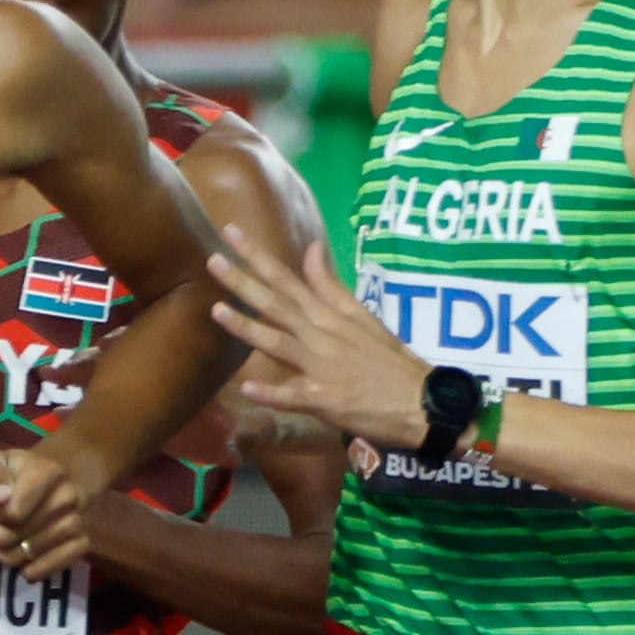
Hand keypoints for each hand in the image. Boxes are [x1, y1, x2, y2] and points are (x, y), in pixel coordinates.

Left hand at [0, 444, 95, 579]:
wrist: (30, 487)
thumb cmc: (5, 477)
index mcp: (46, 470)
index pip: (20, 505)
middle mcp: (69, 493)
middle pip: (31, 527)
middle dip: (5, 535)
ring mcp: (77, 517)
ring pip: (48, 545)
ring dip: (21, 555)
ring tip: (8, 550)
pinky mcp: (82, 540)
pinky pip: (69, 558)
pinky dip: (44, 568)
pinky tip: (27, 569)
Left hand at [210, 240, 431, 451]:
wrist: (421, 402)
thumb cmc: (390, 361)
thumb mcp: (363, 317)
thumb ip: (331, 286)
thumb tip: (311, 248)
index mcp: (330, 316)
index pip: (287, 280)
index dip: (257, 257)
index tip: (230, 233)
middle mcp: (322, 336)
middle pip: (277, 305)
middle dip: (243, 283)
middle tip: (212, 260)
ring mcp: (323, 369)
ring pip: (279, 344)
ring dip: (248, 328)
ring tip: (217, 312)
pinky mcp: (327, 401)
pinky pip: (294, 397)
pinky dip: (272, 393)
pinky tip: (247, 388)